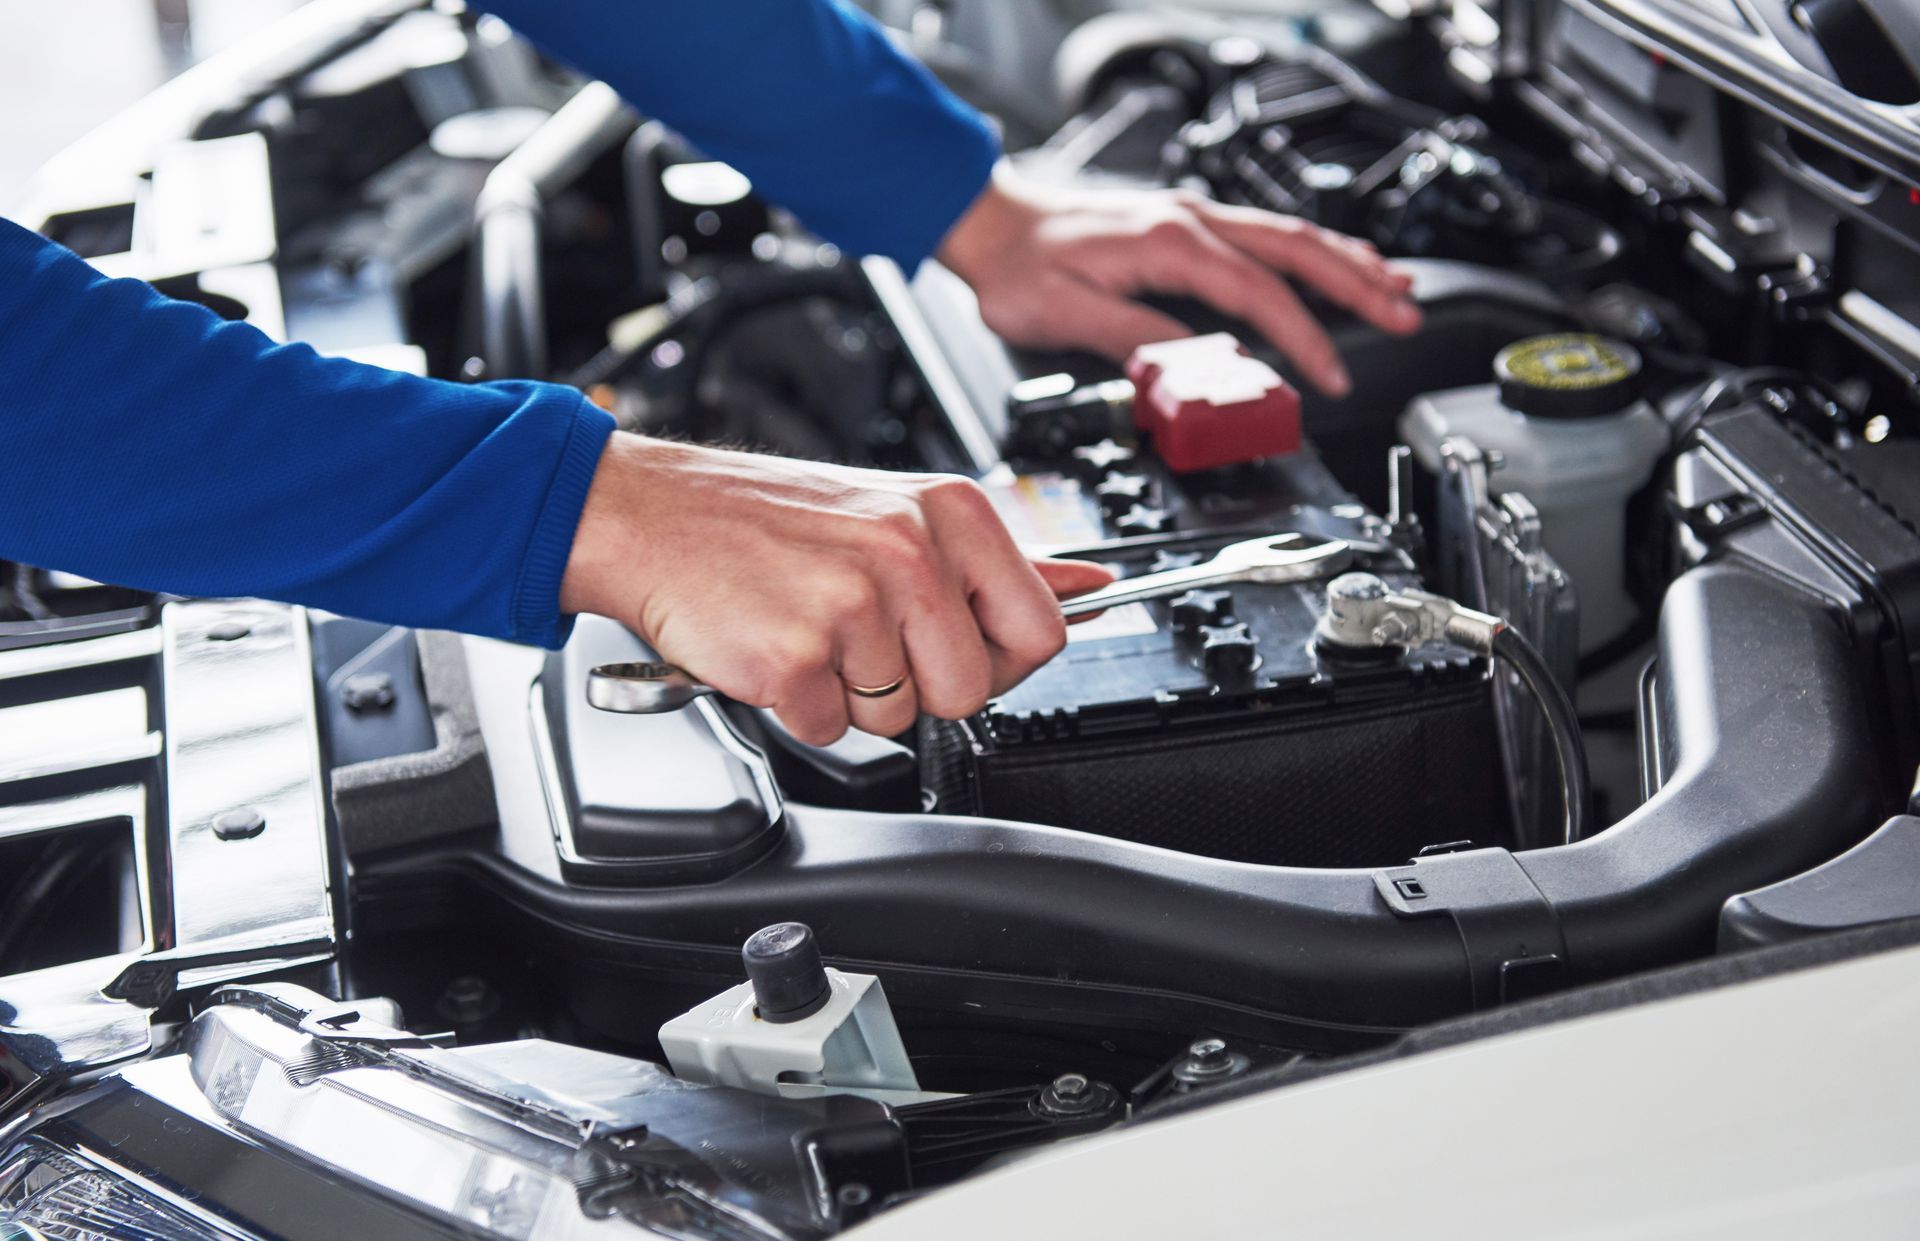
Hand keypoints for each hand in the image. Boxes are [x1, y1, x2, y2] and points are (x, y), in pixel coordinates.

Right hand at [560, 434, 1114, 744]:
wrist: (652, 516)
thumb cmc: (769, 519)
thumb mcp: (897, 511)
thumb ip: (1000, 561)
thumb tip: (1090, 586)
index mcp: (948, 513)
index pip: (1041, 629)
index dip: (1000, 659)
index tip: (954, 644)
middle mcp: (908, 552)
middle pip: (972, 690)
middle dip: (920, 685)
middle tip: (862, 637)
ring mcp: (851, 606)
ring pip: (898, 716)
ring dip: (852, 693)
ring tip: (810, 629)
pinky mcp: (794, 658)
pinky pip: (829, 729)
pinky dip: (797, 705)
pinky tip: (773, 645)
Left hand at [938, 164, 1420, 396]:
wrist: (992, 225)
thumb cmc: (1020, 269)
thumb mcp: (1066, 317)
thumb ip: (1135, 342)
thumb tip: (1190, 371)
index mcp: (1168, 246)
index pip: (1258, 296)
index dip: (1303, 339)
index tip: (1328, 376)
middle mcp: (1189, 222)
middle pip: (1296, 250)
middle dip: (1358, 285)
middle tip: (1404, 317)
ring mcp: (1192, 217)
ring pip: (1289, 234)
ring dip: (1347, 262)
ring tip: (1395, 289)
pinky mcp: (1186, 224)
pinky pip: (1266, 233)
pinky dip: (1312, 250)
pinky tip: (1335, 262)